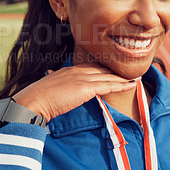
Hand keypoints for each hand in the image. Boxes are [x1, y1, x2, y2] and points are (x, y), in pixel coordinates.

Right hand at [12, 64, 135, 122]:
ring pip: (108, 76)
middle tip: (130, 71)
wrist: (33, 101)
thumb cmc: (38, 98)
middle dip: (117, 71)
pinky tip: (130, 85)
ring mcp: (82, 78)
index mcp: (70, 70)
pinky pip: (107, 86)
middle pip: (102, 69)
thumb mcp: (51, 89)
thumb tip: (62, 93)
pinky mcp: (85, 88)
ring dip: (123, 77)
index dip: (105, 69)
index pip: (92, 68)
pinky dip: (120, 85)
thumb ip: (60, 88)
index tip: (114, 71)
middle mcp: (78, 71)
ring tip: (136, 77)